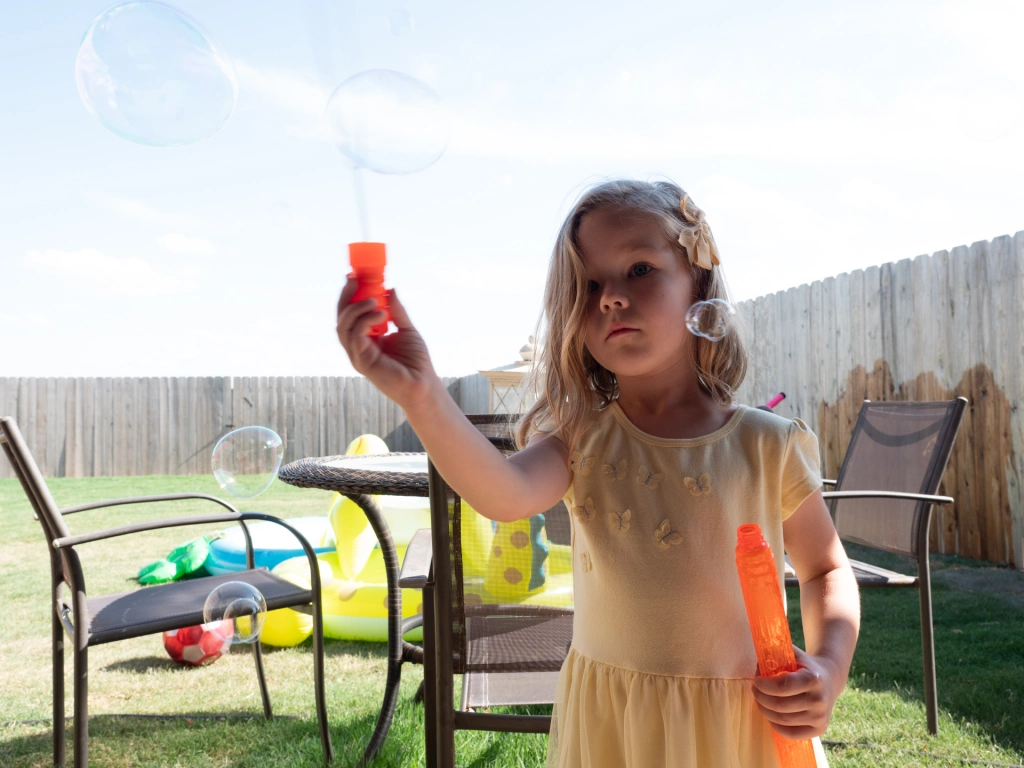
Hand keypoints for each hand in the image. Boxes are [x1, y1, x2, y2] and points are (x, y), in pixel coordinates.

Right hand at [335, 277, 437, 408]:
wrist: (423, 383)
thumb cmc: (416, 361)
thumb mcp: (406, 328)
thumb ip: (396, 310)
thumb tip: (390, 288)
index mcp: (366, 338)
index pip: (350, 314)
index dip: (349, 296)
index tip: (353, 276)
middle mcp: (357, 346)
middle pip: (341, 318)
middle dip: (346, 297)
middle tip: (354, 280)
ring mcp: (357, 354)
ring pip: (343, 326)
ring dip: (356, 308)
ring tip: (375, 300)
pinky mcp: (361, 361)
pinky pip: (355, 336)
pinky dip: (364, 321)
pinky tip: (380, 314)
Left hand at [750, 646, 840, 739]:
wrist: (830, 680)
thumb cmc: (805, 666)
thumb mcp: (794, 655)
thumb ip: (776, 654)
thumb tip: (757, 664)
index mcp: (813, 679)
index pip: (781, 687)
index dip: (764, 685)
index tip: (756, 681)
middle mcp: (819, 700)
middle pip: (780, 705)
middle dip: (761, 698)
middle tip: (755, 691)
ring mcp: (820, 717)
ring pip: (783, 720)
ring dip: (765, 711)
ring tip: (760, 701)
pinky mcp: (819, 729)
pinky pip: (791, 734)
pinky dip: (776, 726)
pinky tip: (770, 715)